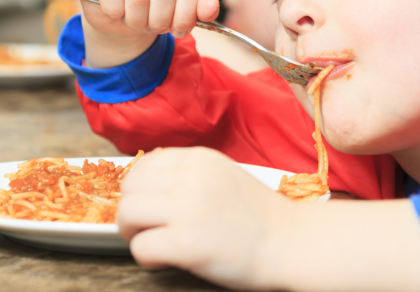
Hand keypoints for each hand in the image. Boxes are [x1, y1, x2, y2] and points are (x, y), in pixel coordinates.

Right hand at [79, 0, 219, 68]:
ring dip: (138, 19)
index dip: (186, 15)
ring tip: (136, 20)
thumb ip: (200, 9)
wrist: (116, 13)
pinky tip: (116, 11)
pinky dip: (115, 12)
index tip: (179, 30)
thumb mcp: (179, 11)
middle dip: (161, 20)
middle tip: (154, 27)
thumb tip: (210, 8)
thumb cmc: (151, 8)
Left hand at [117, 147, 419, 291]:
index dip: (139, 189)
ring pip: (127, 214)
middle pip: (129, 188)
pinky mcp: (186, 243)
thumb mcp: (223, 175)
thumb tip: (148, 180)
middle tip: (145, 228)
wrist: (292, 243)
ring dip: (133, 233)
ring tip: (151, 243)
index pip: (143, 165)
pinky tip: (163, 260)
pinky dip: (146, 257)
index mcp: (198, 158)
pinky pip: (141, 247)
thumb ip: (189, 173)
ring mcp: (187, 209)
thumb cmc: (260, 216)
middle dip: (130, 211)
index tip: (148, 205)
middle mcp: (189, 177)